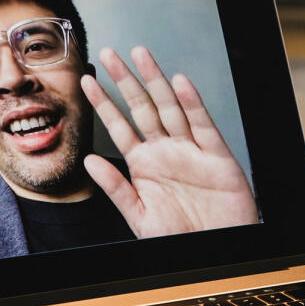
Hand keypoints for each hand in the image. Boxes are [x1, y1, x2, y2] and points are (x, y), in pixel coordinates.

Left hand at [80, 46, 258, 237]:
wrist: (217, 250)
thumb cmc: (181, 238)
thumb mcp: (140, 217)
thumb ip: (116, 188)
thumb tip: (89, 160)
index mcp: (144, 165)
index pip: (120, 127)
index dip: (104, 104)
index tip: (87, 82)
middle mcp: (166, 151)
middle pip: (143, 108)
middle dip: (126, 81)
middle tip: (110, 55)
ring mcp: (191, 150)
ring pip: (170, 107)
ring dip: (156, 81)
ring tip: (141, 56)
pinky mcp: (217, 155)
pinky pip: (203, 125)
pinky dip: (192, 104)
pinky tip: (179, 84)